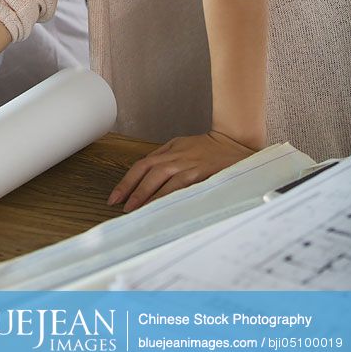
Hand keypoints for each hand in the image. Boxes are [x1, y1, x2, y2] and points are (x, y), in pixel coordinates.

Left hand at [107, 131, 256, 211]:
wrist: (235, 142)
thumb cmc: (208, 147)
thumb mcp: (182, 147)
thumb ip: (166, 158)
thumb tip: (146, 174)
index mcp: (169, 151)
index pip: (141, 165)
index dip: (127, 182)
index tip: (115, 197)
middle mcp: (175, 157)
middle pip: (147, 172)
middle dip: (132, 190)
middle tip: (120, 206)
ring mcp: (188, 164)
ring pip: (161, 179)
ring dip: (147, 195)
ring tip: (136, 210)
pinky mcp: (201, 173)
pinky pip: (181, 186)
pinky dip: (169, 196)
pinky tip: (161, 207)